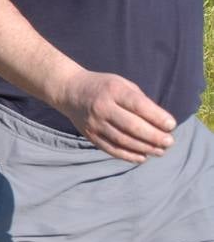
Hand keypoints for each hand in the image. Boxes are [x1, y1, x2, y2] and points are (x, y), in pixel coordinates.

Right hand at [54, 70, 175, 162]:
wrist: (70, 91)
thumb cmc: (104, 87)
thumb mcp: (122, 84)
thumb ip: (140, 101)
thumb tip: (161, 124)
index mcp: (113, 91)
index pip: (138, 106)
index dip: (157, 117)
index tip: (171, 125)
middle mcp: (102, 107)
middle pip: (132, 126)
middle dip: (154, 136)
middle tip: (169, 142)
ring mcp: (94, 123)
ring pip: (123, 140)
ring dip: (144, 148)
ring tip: (160, 151)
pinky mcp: (90, 135)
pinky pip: (111, 149)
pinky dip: (128, 156)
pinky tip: (142, 157)